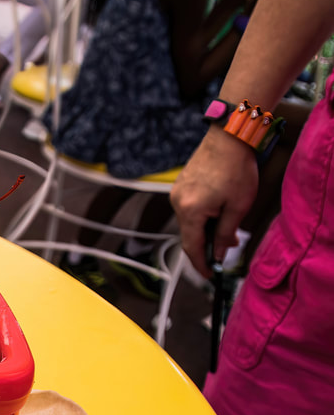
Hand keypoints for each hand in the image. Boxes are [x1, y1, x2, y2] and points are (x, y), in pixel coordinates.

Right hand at [170, 129, 258, 275]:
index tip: (209, 276)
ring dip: (205, 230)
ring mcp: (176, 194)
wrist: (229, 137)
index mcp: (191, 211)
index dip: (200, 264)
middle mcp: (178, 204)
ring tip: (226, 228)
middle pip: (189, 236)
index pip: (192, 247)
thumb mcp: (237, 207)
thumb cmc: (237, 169)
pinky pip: (188, 210)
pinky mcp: (180, 187)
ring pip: (189, 223)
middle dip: (206, 247)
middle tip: (225, 250)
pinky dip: (201, 217)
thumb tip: (217, 254)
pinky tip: (217, 212)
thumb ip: (225, 234)